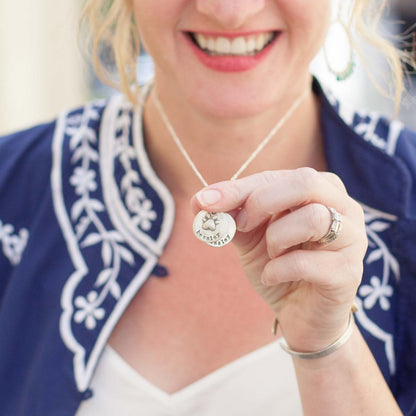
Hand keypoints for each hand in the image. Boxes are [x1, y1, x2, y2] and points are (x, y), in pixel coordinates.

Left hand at [191, 168, 367, 351]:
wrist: (300, 313)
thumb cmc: (279, 265)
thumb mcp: (250, 236)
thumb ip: (231, 216)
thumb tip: (198, 201)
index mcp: (319, 189)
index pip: (277, 176)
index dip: (238, 188)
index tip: (205, 202)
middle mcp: (343, 207)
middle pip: (305, 182)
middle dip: (262, 202)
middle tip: (243, 225)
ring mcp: (353, 238)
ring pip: (313, 218)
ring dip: (276, 238)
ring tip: (270, 255)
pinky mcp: (349, 273)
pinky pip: (307, 262)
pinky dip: (278, 269)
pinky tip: (273, 275)